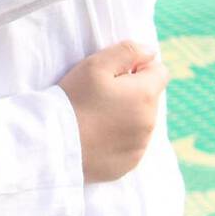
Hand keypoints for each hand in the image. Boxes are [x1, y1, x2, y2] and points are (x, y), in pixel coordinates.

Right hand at [58, 40, 167, 183]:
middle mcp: (150, 123)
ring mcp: (140, 146)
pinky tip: (97, 135)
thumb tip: (150, 51)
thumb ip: (128, 52)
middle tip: (101, 94)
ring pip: (141, 121)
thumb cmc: (74, 98)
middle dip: (132, 92)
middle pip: (150, 98)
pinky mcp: (128, 163)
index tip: (116, 72)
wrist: (54, 142)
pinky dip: (119, 138)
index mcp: (145, 96)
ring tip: (96, 116)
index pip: (160, 72)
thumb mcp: (96, 65)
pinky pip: (131, 144)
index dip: (139, 67)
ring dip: (127, 115)